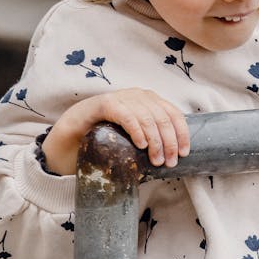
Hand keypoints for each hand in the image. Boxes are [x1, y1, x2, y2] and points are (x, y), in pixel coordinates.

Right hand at [42, 89, 189, 175]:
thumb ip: (152, 136)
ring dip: (155, 142)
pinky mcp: (106, 104)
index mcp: (150, 100)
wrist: (74, 130)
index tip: (185, 153)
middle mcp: (139, 95)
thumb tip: (174, 155)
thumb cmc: (108, 135)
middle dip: (170, 143)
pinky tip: (141, 145)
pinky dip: (137, 131)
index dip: (182, 134)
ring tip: (156, 160)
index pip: (174, 114)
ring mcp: (123, 97)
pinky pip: (127, 116)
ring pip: (148, 118)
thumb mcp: (135, 135)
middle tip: (169, 163)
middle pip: (163, 118)